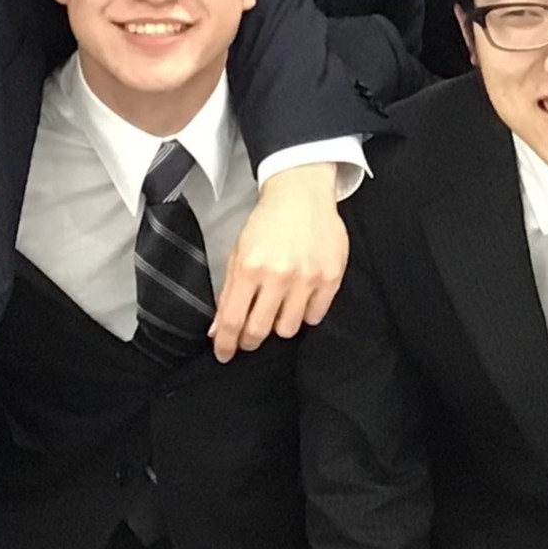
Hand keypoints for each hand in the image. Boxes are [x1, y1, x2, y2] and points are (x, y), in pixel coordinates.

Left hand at [211, 162, 348, 361]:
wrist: (302, 194)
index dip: (225, 344)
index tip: (223, 354)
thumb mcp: (238, 253)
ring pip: (289, 329)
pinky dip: (305, 313)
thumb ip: (228, 293)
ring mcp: (307, 278)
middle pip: (260, 331)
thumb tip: (218, 331)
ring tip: (278, 307)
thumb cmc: (267, 223)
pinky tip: (299, 298)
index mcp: (249, 267)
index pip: (233, 321)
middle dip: (250, 340)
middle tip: (249, 337)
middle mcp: (278, 275)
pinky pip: (315, 316)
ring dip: (279, 324)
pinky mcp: (330, 278)